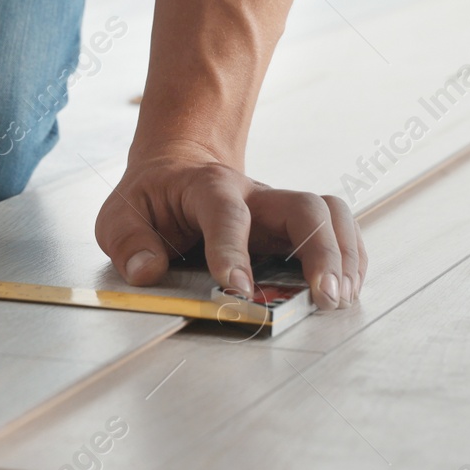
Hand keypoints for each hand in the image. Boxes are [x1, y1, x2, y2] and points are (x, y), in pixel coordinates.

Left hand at [94, 141, 365, 309]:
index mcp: (207, 187)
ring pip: (330, 214)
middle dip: (320, 252)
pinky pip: (336, 231)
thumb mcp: (120, 215)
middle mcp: (254, 194)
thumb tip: (148, 272)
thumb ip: (129, 242)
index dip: (233, 250)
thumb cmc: (152, 199)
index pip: (227, 213)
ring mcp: (279, 209)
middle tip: (323, 297)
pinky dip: (350, 260)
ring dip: (344, 257)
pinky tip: (345, 291)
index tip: (238, 289)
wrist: (177, 170)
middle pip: (303, 207)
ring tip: (341, 299)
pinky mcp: (293, 228)